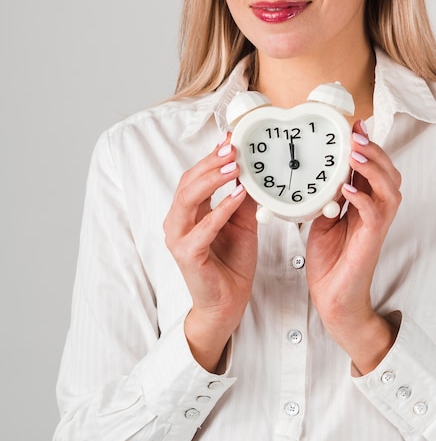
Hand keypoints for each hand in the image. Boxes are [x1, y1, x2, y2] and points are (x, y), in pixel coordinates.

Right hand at [163, 134, 257, 370]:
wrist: (227, 303)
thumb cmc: (232, 263)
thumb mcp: (242, 223)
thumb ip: (243, 199)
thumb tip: (253, 169)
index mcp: (189, 212)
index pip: (196, 176)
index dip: (213, 156)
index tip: (233, 137)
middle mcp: (178, 222)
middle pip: (188, 181)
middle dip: (211, 161)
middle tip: (233, 146)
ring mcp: (179, 238)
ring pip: (187, 199)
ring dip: (212, 180)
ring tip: (234, 166)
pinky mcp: (187, 255)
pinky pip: (202, 228)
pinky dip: (219, 210)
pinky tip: (237, 196)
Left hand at [306, 121, 401, 374]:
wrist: (334, 299)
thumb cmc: (330, 262)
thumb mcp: (322, 221)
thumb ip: (326, 198)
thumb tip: (318, 174)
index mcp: (365, 205)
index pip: (373, 169)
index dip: (367, 146)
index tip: (352, 126)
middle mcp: (376, 212)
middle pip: (389, 173)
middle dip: (374, 150)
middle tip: (355, 134)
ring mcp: (376, 227)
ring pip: (390, 190)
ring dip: (374, 168)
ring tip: (355, 153)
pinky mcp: (371, 242)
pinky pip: (375, 215)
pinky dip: (364, 199)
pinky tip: (350, 189)